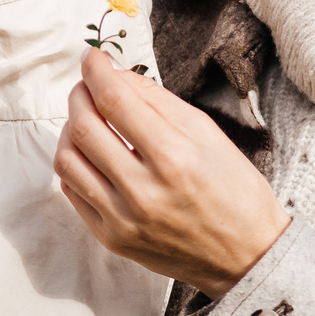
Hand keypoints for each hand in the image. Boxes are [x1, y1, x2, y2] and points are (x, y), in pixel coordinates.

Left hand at [55, 50, 289, 298]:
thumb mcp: (209, 134)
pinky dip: (75, 164)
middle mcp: (143, 191)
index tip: (91, 58)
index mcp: (174, 157)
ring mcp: (123, 219)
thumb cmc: (235, 191)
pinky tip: (92, 154)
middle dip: (80, 95)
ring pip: (68, 160)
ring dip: (70, 130)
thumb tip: (115, 74)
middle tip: (89, 86)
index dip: (95, 71)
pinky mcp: (112, 239)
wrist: (246, 257)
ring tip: (88, 120)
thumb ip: (158, 101)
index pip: (115, 101)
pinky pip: (72, 192)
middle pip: (83, 127)